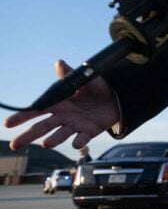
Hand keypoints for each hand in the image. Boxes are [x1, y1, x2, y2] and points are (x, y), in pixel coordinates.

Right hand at [3, 60, 118, 149]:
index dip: (22, 117)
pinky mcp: (88, 132)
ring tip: (45, 144)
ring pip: (60, 135)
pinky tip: (75, 143)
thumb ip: (69, 74)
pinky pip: (82, 138)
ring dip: (52, 140)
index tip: (8, 123)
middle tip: (14, 145)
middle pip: (42, 128)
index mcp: (58, 104)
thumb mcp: (83, 79)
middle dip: (28, 135)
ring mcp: (74, 125)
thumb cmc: (95, 88)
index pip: (37, 111)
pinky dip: (78, 142)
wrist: (116, 97)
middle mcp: (63, 117)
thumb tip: (59, 63)